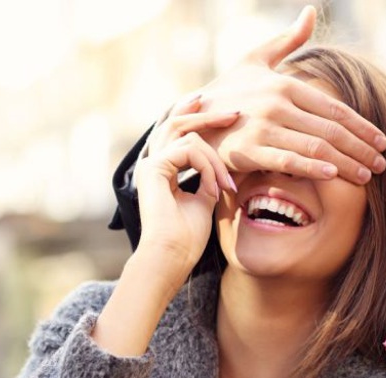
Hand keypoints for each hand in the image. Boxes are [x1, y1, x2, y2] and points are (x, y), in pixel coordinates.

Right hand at [135, 95, 237, 279]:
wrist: (173, 256)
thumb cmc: (188, 236)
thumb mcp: (205, 198)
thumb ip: (209, 176)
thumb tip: (223, 163)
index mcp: (162, 170)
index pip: (179, 134)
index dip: (200, 121)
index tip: (227, 117)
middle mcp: (152, 163)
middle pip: (177, 124)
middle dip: (206, 116)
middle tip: (234, 113)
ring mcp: (150, 164)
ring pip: (188, 135)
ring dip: (215, 158)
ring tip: (227, 184)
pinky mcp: (153, 168)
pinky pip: (188, 150)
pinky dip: (208, 166)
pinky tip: (214, 188)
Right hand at [161, 6, 385, 184]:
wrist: (187, 118)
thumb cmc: (226, 91)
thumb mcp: (255, 60)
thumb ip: (287, 40)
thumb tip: (310, 11)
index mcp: (284, 84)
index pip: (333, 108)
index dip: (361, 126)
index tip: (382, 141)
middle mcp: (276, 104)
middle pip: (331, 130)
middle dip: (361, 149)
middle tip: (382, 164)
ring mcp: (262, 127)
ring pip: (316, 147)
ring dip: (346, 163)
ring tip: (367, 177)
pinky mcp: (248, 150)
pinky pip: (289, 161)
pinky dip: (313, 168)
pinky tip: (333, 176)